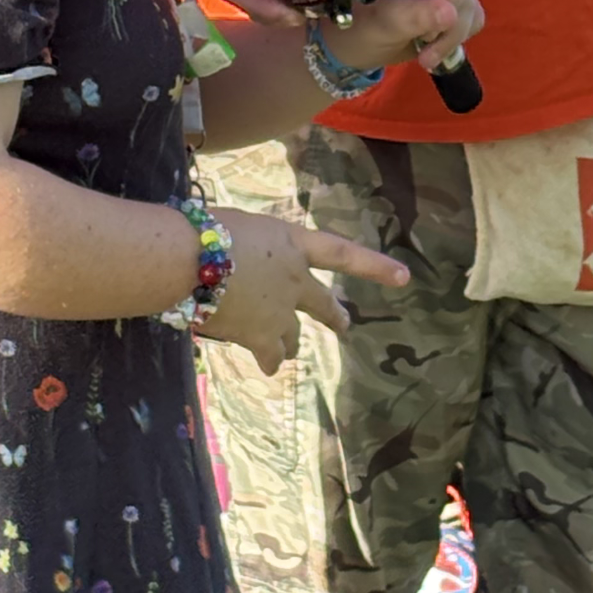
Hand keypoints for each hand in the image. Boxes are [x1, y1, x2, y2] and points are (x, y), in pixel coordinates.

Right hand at [197, 207, 408, 375]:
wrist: (188, 258)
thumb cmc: (203, 230)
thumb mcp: (238, 226)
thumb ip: (252, 244)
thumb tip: (240, 257)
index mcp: (291, 242)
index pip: (341, 253)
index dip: (374, 265)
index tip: (404, 278)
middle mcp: (294, 277)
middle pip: (321, 302)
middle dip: (334, 316)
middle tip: (344, 326)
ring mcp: (280, 309)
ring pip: (294, 334)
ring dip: (289, 344)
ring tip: (286, 354)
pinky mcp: (261, 335)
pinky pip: (271, 354)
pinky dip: (268, 360)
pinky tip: (267, 366)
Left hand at [318, 0, 483, 76]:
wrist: (355, 49)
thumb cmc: (354, 28)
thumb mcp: (378, 23)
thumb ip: (411, 16)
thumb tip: (450, 13)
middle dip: (447, 6)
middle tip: (428, 37)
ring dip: (452, 31)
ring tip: (425, 55)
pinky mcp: (453, 1)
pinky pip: (472, 14)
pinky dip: (456, 37)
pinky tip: (433, 53)